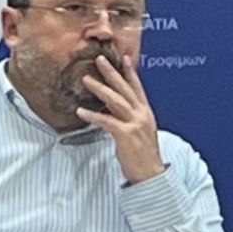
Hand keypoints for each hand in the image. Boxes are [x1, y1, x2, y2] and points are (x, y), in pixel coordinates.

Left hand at [77, 52, 163, 182]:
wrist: (151, 173)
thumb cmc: (144, 155)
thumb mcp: (140, 132)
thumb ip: (129, 118)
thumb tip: (113, 110)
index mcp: (146, 113)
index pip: (137, 89)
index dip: (130, 73)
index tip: (123, 58)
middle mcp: (142, 115)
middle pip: (125, 89)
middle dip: (112, 73)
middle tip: (100, 60)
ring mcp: (135, 124)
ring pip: (116, 101)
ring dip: (100, 89)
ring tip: (86, 79)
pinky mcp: (126, 134)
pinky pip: (107, 121)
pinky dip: (93, 115)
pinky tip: (81, 111)